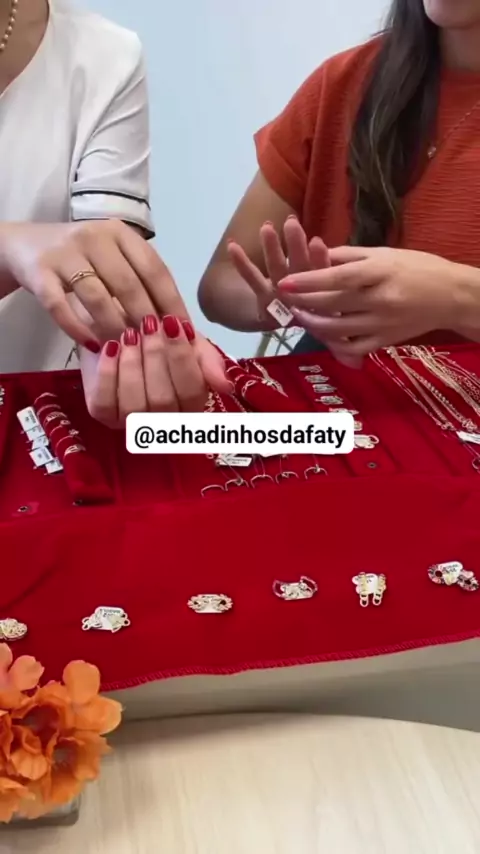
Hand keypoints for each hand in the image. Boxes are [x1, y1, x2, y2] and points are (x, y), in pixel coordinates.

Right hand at [0, 220, 186, 348]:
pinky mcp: (39, 272)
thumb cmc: (82, 259)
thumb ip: (141, 284)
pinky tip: (92, 346)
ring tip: (127, 351)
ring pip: (96, 296)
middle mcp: (94, 237)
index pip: (155, 269)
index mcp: (120, 234)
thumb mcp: (114, 261)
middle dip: (146, 318)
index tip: (183, 332)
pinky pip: (59, 305)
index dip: (171, 302)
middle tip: (159, 348)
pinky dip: (77, 328)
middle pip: (128, 283)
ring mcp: (65, 253)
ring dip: (115, 326)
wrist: (24, 245)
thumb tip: (177, 326)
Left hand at [81, 315, 227, 426]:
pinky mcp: (104, 415)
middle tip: (149, 324)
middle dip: (155, 358)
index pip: (192, 392)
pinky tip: (111, 347)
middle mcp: (164, 421)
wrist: (121, 324)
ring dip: (131, 365)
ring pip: (134, 405)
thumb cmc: (161, 336)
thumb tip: (225, 385)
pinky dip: (107, 373)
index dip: (182, 359)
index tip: (174, 325)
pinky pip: (105, 403)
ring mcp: (132, 422)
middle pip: (163, 400)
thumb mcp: (190, 342)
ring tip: (129, 335)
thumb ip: (209, 361)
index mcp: (191, 405)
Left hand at [227, 216, 328, 327]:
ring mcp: (282, 298)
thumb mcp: (327, 283)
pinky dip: (242, 263)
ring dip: (271, 248)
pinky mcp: (264, 300)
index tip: (316, 241)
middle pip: (300, 270)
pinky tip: (232, 245)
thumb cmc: (317, 294)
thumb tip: (318, 240)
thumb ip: (325, 264)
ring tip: (266, 227)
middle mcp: (303, 295)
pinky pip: (253, 279)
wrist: (294, 320)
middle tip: (291, 223)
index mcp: (324, 287)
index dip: (320, 259)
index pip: (323, 272)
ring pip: (276, 270)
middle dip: (295, 246)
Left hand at [278, 246, 460, 357]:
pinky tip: (323, 335)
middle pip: (332, 304)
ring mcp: (382, 324)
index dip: (309, 282)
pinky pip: (353, 348)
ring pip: (337, 330)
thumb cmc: (417, 268)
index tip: (285, 282)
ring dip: (312, 325)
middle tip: (283, 299)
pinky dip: (334, 345)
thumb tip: (316, 252)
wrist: (451, 296)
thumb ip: (349, 256)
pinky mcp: (385, 341)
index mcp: (380, 273)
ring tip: (299, 315)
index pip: (338, 278)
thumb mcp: (384, 253)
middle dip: (303, 303)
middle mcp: (380, 300)